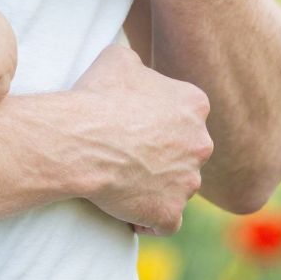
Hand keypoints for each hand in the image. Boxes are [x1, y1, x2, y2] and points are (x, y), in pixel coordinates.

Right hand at [65, 44, 211, 234]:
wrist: (80, 141)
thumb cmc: (96, 97)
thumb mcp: (117, 58)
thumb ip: (138, 64)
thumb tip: (137, 69)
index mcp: (193, 104)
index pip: (183, 114)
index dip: (157, 120)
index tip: (133, 123)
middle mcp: (200, 144)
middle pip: (185, 151)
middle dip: (163, 154)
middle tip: (127, 153)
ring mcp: (188, 182)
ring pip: (178, 185)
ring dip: (157, 186)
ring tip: (123, 181)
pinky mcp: (170, 213)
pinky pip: (165, 221)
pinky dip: (149, 219)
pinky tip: (128, 210)